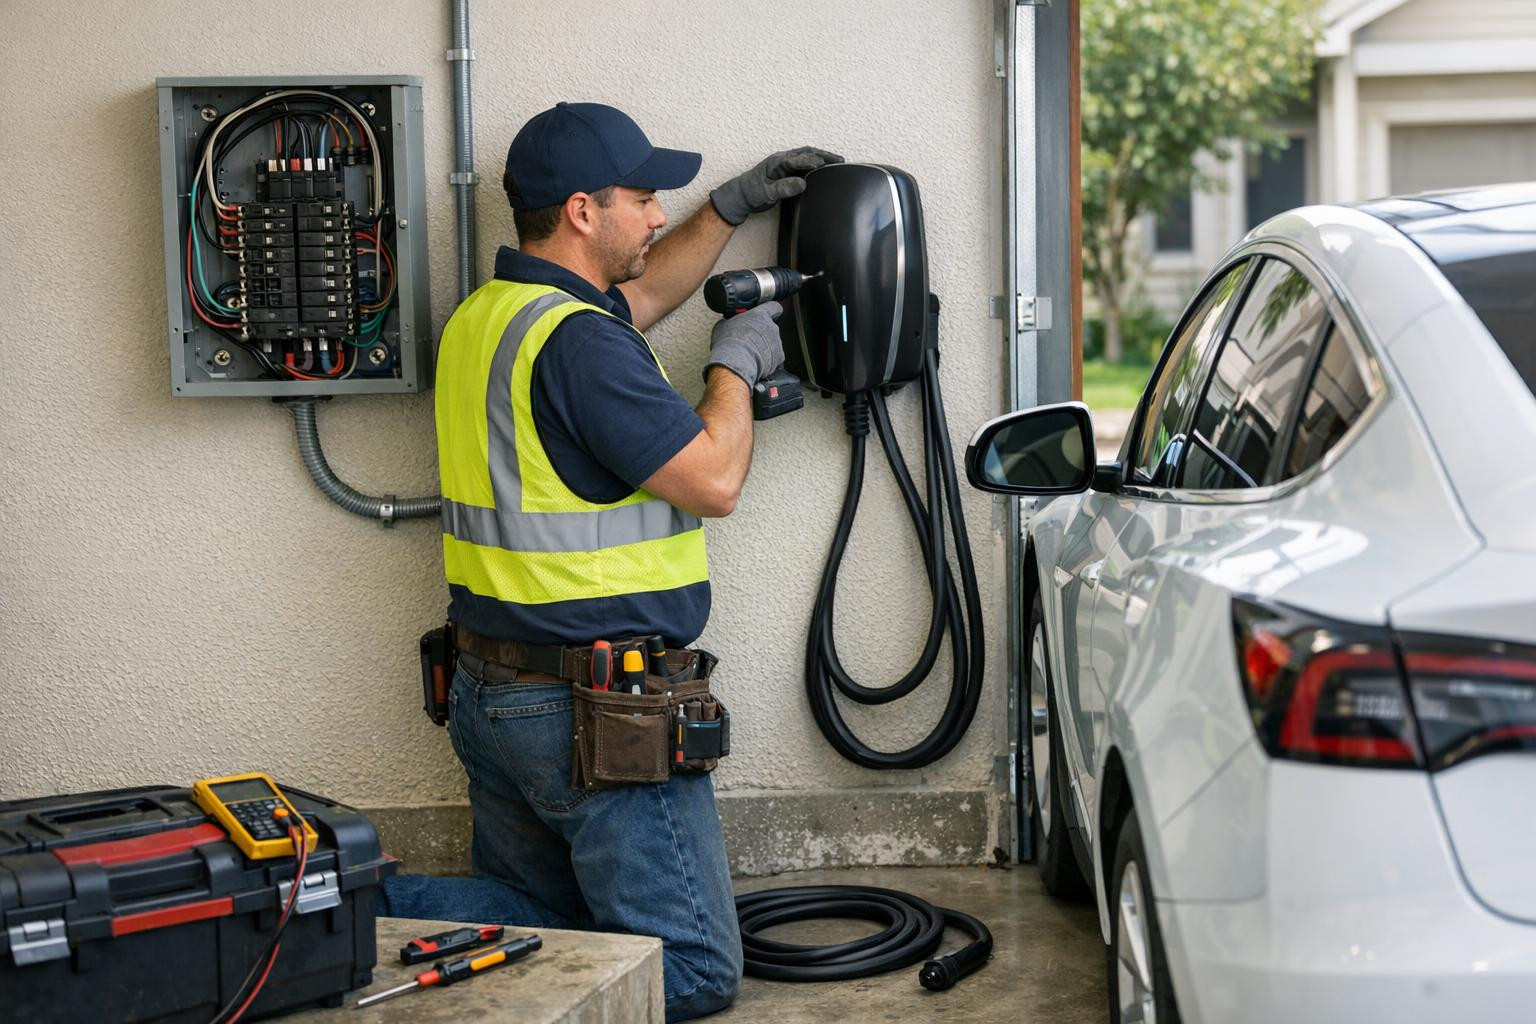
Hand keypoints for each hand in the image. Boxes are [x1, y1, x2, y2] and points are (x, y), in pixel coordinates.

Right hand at [703, 302, 784, 386]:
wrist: (736, 361)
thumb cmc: (730, 342)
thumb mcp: (723, 325)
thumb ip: (730, 321)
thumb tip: (727, 323)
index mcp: (760, 315)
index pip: (774, 306)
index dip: (771, 309)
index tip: (768, 312)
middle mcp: (771, 326)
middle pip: (771, 327)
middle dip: (762, 333)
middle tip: (751, 339)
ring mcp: (777, 341)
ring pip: (773, 343)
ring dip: (765, 347)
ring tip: (751, 353)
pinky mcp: (779, 356)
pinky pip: (775, 357)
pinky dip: (768, 360)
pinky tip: (756, 362)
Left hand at [709, 147, 844, 225]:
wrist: (742, 196)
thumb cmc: (751, 193)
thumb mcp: (766, 193)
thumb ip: (783, 188)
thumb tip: (802, 184)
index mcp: (777, 162)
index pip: (798, 159)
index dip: (811, 161)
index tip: (823, 164)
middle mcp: (783, 159)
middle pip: (807, 152)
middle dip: (823, 155)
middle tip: (839, 160)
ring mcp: (786, 164)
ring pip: (807, 155)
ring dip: (822, 157)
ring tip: (838, 161)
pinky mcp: (788, 171)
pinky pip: (805, 163)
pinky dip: (817, 163)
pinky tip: (825, 168)